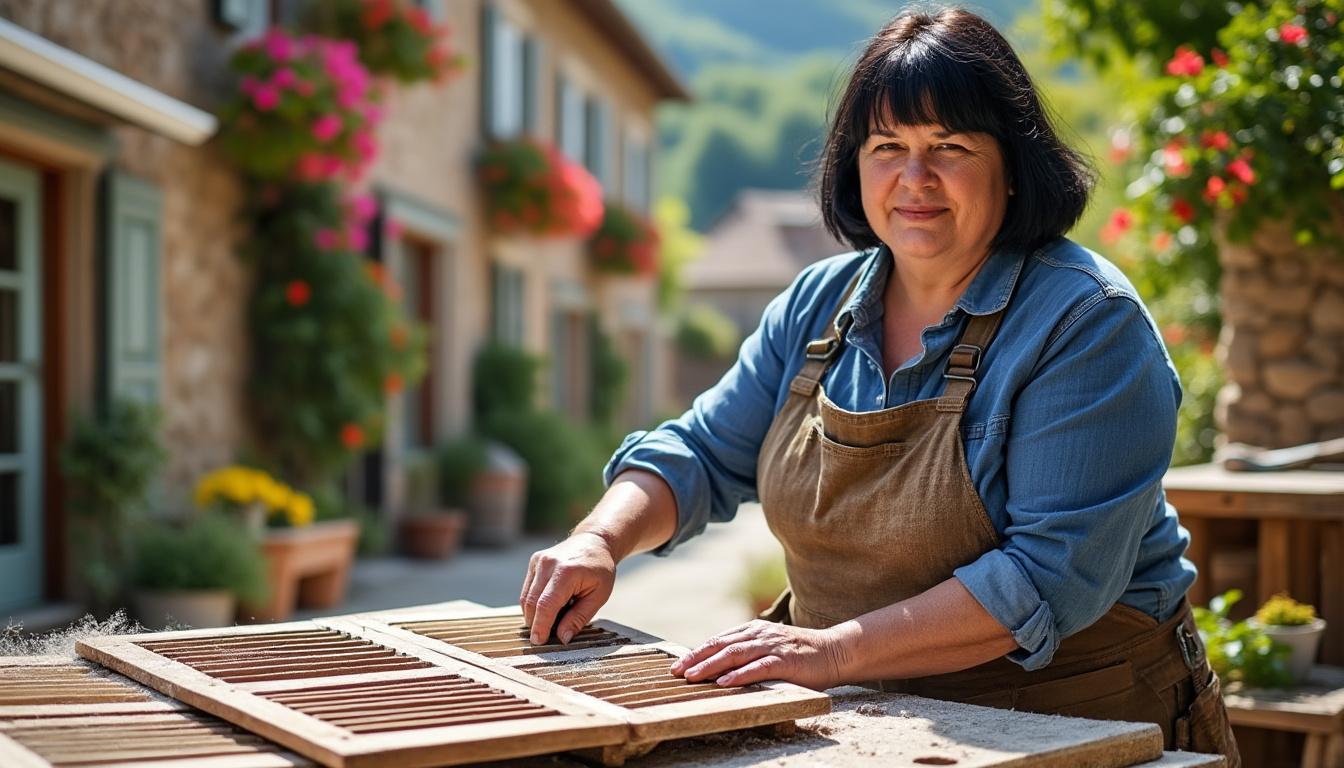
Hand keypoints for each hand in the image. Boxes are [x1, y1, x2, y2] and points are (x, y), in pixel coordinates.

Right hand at [520, 532, 616, 645]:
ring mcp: (539, 561)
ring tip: (552, 619)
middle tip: (544, 638)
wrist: (594, 541)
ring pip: (526, 597)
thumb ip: (579, 617)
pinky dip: (534, 603)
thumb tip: (562, 638)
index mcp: (566, 572)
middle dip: (534, 624)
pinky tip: (549, 605)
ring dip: (533, 614)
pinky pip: (527, 589)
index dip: (541, 626)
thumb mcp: (599, 595)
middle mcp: (548, 564)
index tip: (538, 642)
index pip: (546, 604)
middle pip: (532, 602)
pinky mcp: (534, 561)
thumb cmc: (600, 569)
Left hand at [670, 620, 849, 690]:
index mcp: (753, 630)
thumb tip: (718, 664)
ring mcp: (772, 646)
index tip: (678, 665)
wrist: (834, 651)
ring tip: (693, 677)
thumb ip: (747, 650)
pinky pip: (758, 667)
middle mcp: (760, 634)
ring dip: (711, 666)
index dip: (697, 652)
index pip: (719, 640)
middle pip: (721, 645)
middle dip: (697, 659)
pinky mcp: (785, 660)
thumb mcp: (769, 646)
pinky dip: (740, 675)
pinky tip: (725, 682)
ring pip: (735, 654)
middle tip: (677, 672)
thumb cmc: (799, 653)